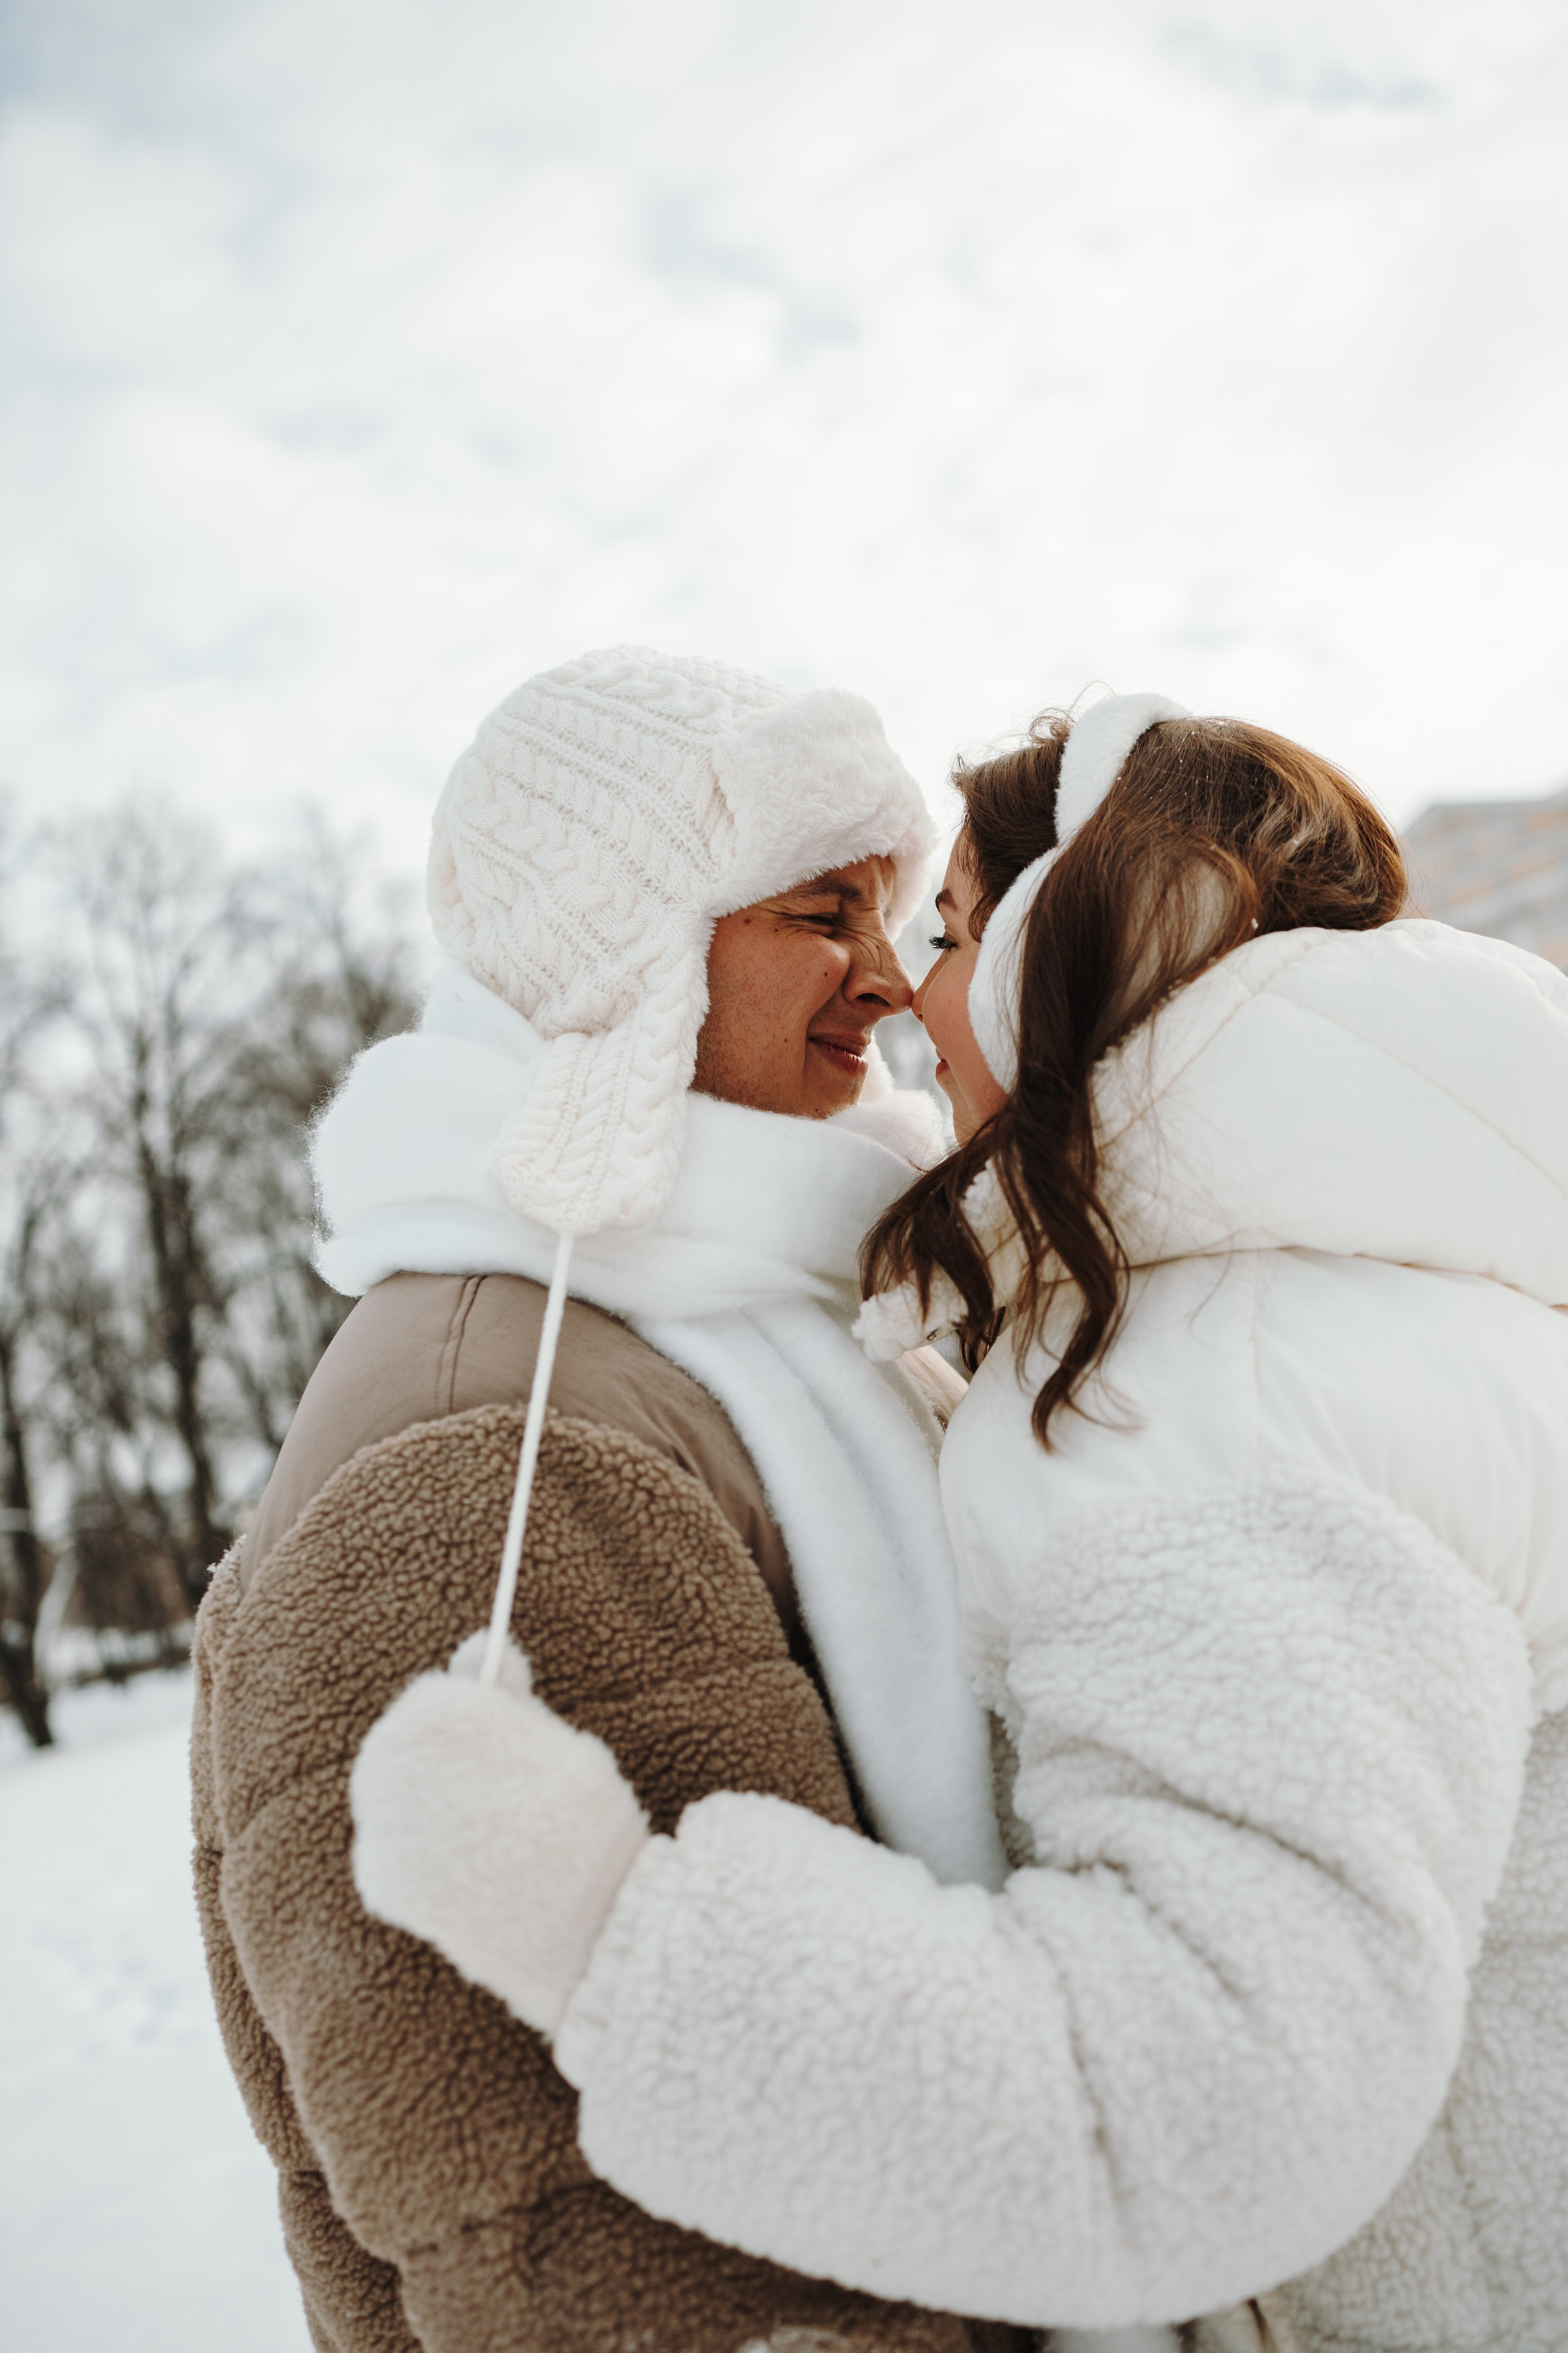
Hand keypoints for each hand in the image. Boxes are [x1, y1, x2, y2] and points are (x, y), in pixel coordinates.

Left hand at [350, 1634, 649, 2036]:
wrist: (585, 1917)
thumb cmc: (580, 1816)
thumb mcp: (551, 1733)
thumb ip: (502, 1687)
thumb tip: (477, 1643)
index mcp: (436, 1708)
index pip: (437, 1694)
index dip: (478, 1720)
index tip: (511, 1750)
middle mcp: (389, 1757)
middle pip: (405, 1743)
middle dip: (443, 1762)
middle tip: (501, 1795)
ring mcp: (375, 1821)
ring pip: (393, 1796)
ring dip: (428, 1806)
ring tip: (489, 1834)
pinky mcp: (375, 1878)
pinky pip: (388, 1850)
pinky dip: (420, 1856)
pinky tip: (467, 1870)